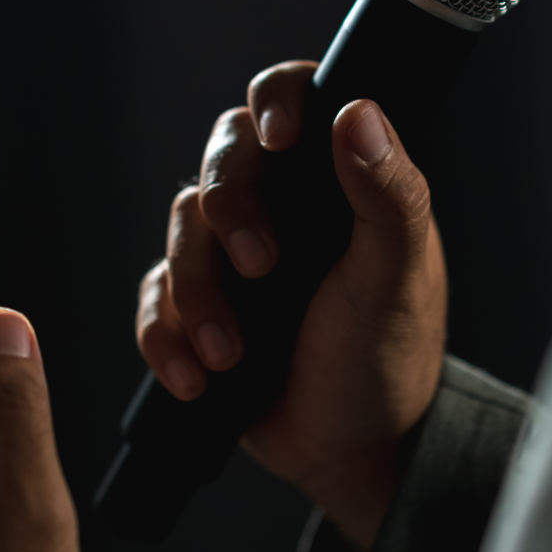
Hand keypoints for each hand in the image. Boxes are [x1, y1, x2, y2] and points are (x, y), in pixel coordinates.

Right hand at [135, 62, 447, 549]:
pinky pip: (154, 298)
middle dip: (230, 212)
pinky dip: (165, 336)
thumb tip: (359, 112)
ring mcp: (231, 254)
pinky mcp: (195, 306)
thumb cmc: (391, 353)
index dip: (276, 101)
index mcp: (333, 178)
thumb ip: (387, 194)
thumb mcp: (397, 274)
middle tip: (262, 268)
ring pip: (181, 229)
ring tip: (231, 353)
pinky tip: (197, 376)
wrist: (354, 452)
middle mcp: (279, 202)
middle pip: (223, 160)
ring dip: (198, 291)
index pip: (293, 99)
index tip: (281, 139)